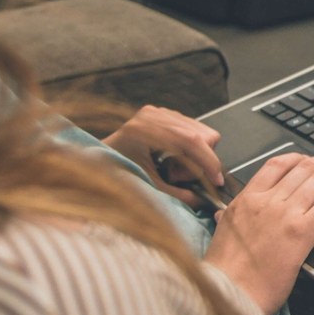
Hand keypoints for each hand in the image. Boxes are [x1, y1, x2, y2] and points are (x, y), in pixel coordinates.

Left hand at [101, 105, 223, 207]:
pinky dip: (189, 147)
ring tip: (172, 167)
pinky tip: (172, 157)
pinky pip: (192, 128)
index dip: (210, 162)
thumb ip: (178, 195)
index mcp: (148, 129)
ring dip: (195, 154)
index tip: (216, 180)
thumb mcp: (149, 188)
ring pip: (201, 131)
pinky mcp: (162, 114)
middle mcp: (155, 115)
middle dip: (200, 160)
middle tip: (180, 176)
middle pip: (203, 134)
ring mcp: (159, 112)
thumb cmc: (116, 174)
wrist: (97, 162)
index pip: (193, 141)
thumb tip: (204, 202)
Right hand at [204, 153, 313, 314]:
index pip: (277, 164)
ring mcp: (285, 214)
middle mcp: (266, 201)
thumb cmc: (225, 272)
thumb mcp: (220, 234)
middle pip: (304, 168)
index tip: (309, 161)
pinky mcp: (301, 232)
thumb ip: (227, 218)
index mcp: (246, 200)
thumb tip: (223, 212)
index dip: (299, 158)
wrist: (229, 293)